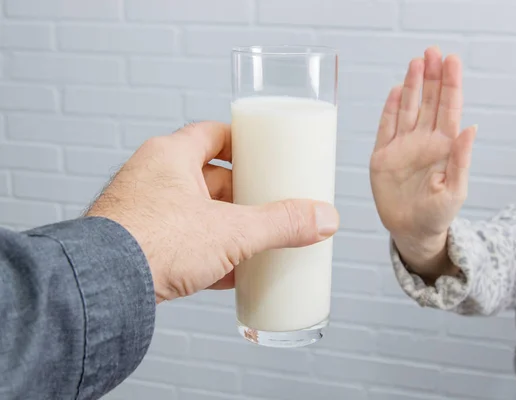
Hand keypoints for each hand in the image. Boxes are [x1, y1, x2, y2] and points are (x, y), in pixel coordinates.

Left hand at [86, 122, 338, 302]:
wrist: (101, 289)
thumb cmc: (153, 242)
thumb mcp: (232, 230)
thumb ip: (281, 223)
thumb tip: (324, 219)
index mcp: (170, 156)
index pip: (212, 134)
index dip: (242, 143)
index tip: (266, 155)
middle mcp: (152, 178)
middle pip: (209, 178)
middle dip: (243, 194)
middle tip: (270, 204)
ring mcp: (143, 212)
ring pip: (197, 213)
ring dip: (227, 227)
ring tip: (256, 240)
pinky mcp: (139, 245)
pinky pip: (183, 243)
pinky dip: (208, 254)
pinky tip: (230, 272)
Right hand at [369, 47, 475, 275]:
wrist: (412, 231)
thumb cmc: (438, 214)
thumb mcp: (455, 189)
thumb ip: (461, 159)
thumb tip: (471, 128)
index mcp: (444, 147)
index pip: (449, 108)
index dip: (451, 84)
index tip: (451, 61)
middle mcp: (424, 141)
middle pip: (429, 102)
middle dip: (431, 76)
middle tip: (432, 52)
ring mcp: (403, 146)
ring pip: (408, 109)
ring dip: (412, 86)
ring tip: (415, 62)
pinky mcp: (383, 156)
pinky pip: (386, 127)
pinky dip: (390, 109)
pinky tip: (396, 91)